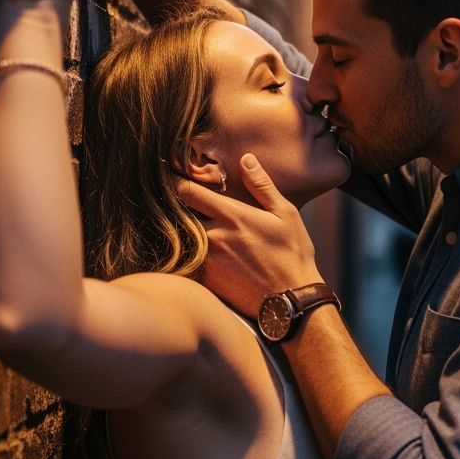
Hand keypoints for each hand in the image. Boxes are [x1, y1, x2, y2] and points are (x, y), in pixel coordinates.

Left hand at [178, 154, 322, 315]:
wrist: (291, 300)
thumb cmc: (292, 255)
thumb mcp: (285, 214)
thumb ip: (262, 186)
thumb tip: (246, 159)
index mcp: (233, 215)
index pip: (189, 192)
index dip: (175, 182)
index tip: (167, 176)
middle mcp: (215, 236)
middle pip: (180, 215)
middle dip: (176, 208)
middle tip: (169, 202)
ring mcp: (208, 260)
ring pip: (183, 239)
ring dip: (182, 232)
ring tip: (180, 227)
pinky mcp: (206, 280)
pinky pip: (189, 261)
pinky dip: (188, 255)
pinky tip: (194, 254)